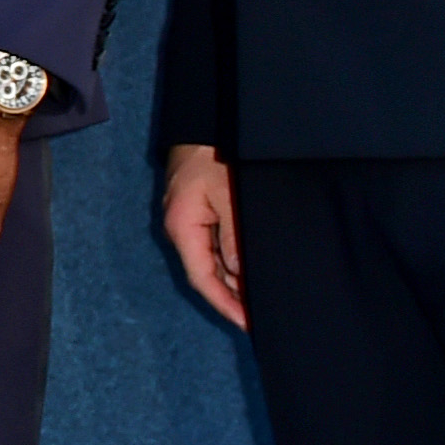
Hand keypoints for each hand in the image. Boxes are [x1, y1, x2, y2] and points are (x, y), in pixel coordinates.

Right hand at [159, 143, 245, 329]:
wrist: (203, 121)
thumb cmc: (215, 155)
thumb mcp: (229, 194)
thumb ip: (233, 235)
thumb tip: (239, 273)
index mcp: (183, 227)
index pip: (202, 278)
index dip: (225, 304)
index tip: (247, 323)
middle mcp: (182, 230)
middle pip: (207, 274)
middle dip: (232, 297)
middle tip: (262, 316)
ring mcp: (190, 221)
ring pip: (213, 261)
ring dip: (235, 280)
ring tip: (261, 298)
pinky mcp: (200, 212)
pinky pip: (216, 245)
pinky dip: (234, 261)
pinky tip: (252, 269)